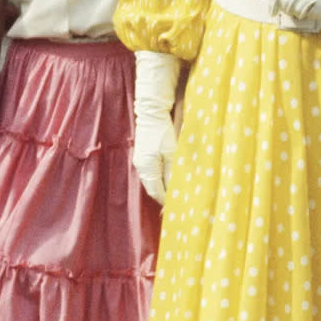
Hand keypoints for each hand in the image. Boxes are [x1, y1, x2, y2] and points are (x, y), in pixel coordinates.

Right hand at [133, 51, 180, 203]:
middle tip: (180, 204)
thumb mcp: (172, 153)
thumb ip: (173, 173)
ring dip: (164, 188)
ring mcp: (141, 162)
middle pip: (154, 189)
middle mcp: (141, 168)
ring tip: (176, 194)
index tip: (180, 208)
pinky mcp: (144, 156)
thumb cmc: (162, 131)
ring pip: (153, 182)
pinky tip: (169, 180)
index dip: (168, 203)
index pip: (158, 194)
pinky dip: (161, 180)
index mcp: (147, 169)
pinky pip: (152, 174)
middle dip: (166, 198)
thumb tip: (176, 191)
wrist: (151, 111)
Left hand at [266, 0, 320, 21]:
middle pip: (287, 3)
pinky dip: (314, 16)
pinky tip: (318, 13)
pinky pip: (314, 13)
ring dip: (301, 15)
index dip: (272, 3)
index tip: (272, 12)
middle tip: (294, 13)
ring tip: (306, 13)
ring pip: (298, 10)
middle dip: (288, 11)